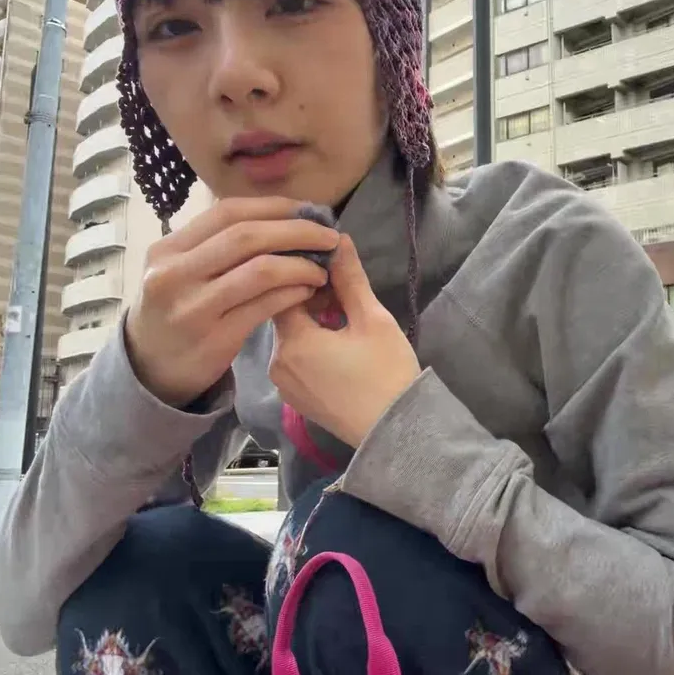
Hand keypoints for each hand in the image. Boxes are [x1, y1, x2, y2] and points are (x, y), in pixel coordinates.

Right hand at [126, 197, 339, 407]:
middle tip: (329, 237)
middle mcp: (174, 274)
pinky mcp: (214, 339)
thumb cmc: (177, 310)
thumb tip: (281, 216)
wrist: (150, 368)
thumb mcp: (180, 270)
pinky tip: (307, 292)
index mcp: (168, 248)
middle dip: (297, 232)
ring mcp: (193, 307)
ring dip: (301, 265)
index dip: (275, 207)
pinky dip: (293, 293)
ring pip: (261, 270)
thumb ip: (216, 245)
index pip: (228, 212)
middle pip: (247, 237)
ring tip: (322, 269)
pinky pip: (265, 306)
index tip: (309, 210)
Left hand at [271, 235, 420, 447]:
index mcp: (292, 341)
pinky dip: (310, 345)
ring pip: (289, 337)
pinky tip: (337, 345)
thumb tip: (337, 241)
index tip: (331, 267)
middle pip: (283, 313)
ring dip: (310, 321)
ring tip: (343, 317)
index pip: (281, 289)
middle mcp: (277, 363)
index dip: (304, 272)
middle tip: (343, 291)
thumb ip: (350, 280)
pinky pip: (294, 360)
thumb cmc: (387, 374)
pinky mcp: (295, 399)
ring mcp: (284, 385)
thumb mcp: (373, 320)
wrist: (396, 433)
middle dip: (309, 296)